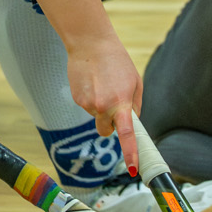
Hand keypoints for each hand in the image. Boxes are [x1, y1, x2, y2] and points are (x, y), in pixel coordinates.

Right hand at [68, 34, 142, 174]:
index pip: (127, 135)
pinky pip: (87, 107)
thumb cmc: (117, 61)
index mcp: (122, 102)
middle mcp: (103, 106)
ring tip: (101, 83)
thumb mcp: (135, 81)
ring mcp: (87, 104)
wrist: (90, 43)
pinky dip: (90, 98)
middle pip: (106, 131)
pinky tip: (91, 82)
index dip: (131, 153)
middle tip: (112, 102)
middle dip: (109, 124)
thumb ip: (134, 106)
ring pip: (96, 117)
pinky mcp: (77, 99)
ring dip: (100, 106)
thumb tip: (131, 124)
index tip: (134, 168)